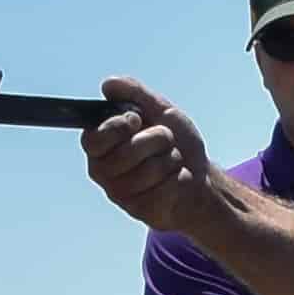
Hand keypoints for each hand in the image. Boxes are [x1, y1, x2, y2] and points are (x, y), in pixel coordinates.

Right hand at [83, 80, 230, 234]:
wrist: (199, 178)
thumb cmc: (175, 144)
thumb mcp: (159, 109)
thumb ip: (134, 94)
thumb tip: (108, 84)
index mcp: (99, 144)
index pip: (95, 137)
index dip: (119, 127)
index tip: (137, 120)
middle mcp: (102, 170)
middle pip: (127, 152)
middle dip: (157, 140)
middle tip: (165, 141)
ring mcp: (119, 193)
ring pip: (148, 170)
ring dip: (171, 160)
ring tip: (171, 162)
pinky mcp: (138, 210)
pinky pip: (162, 189)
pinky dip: (178, 179)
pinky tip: (175, 181)